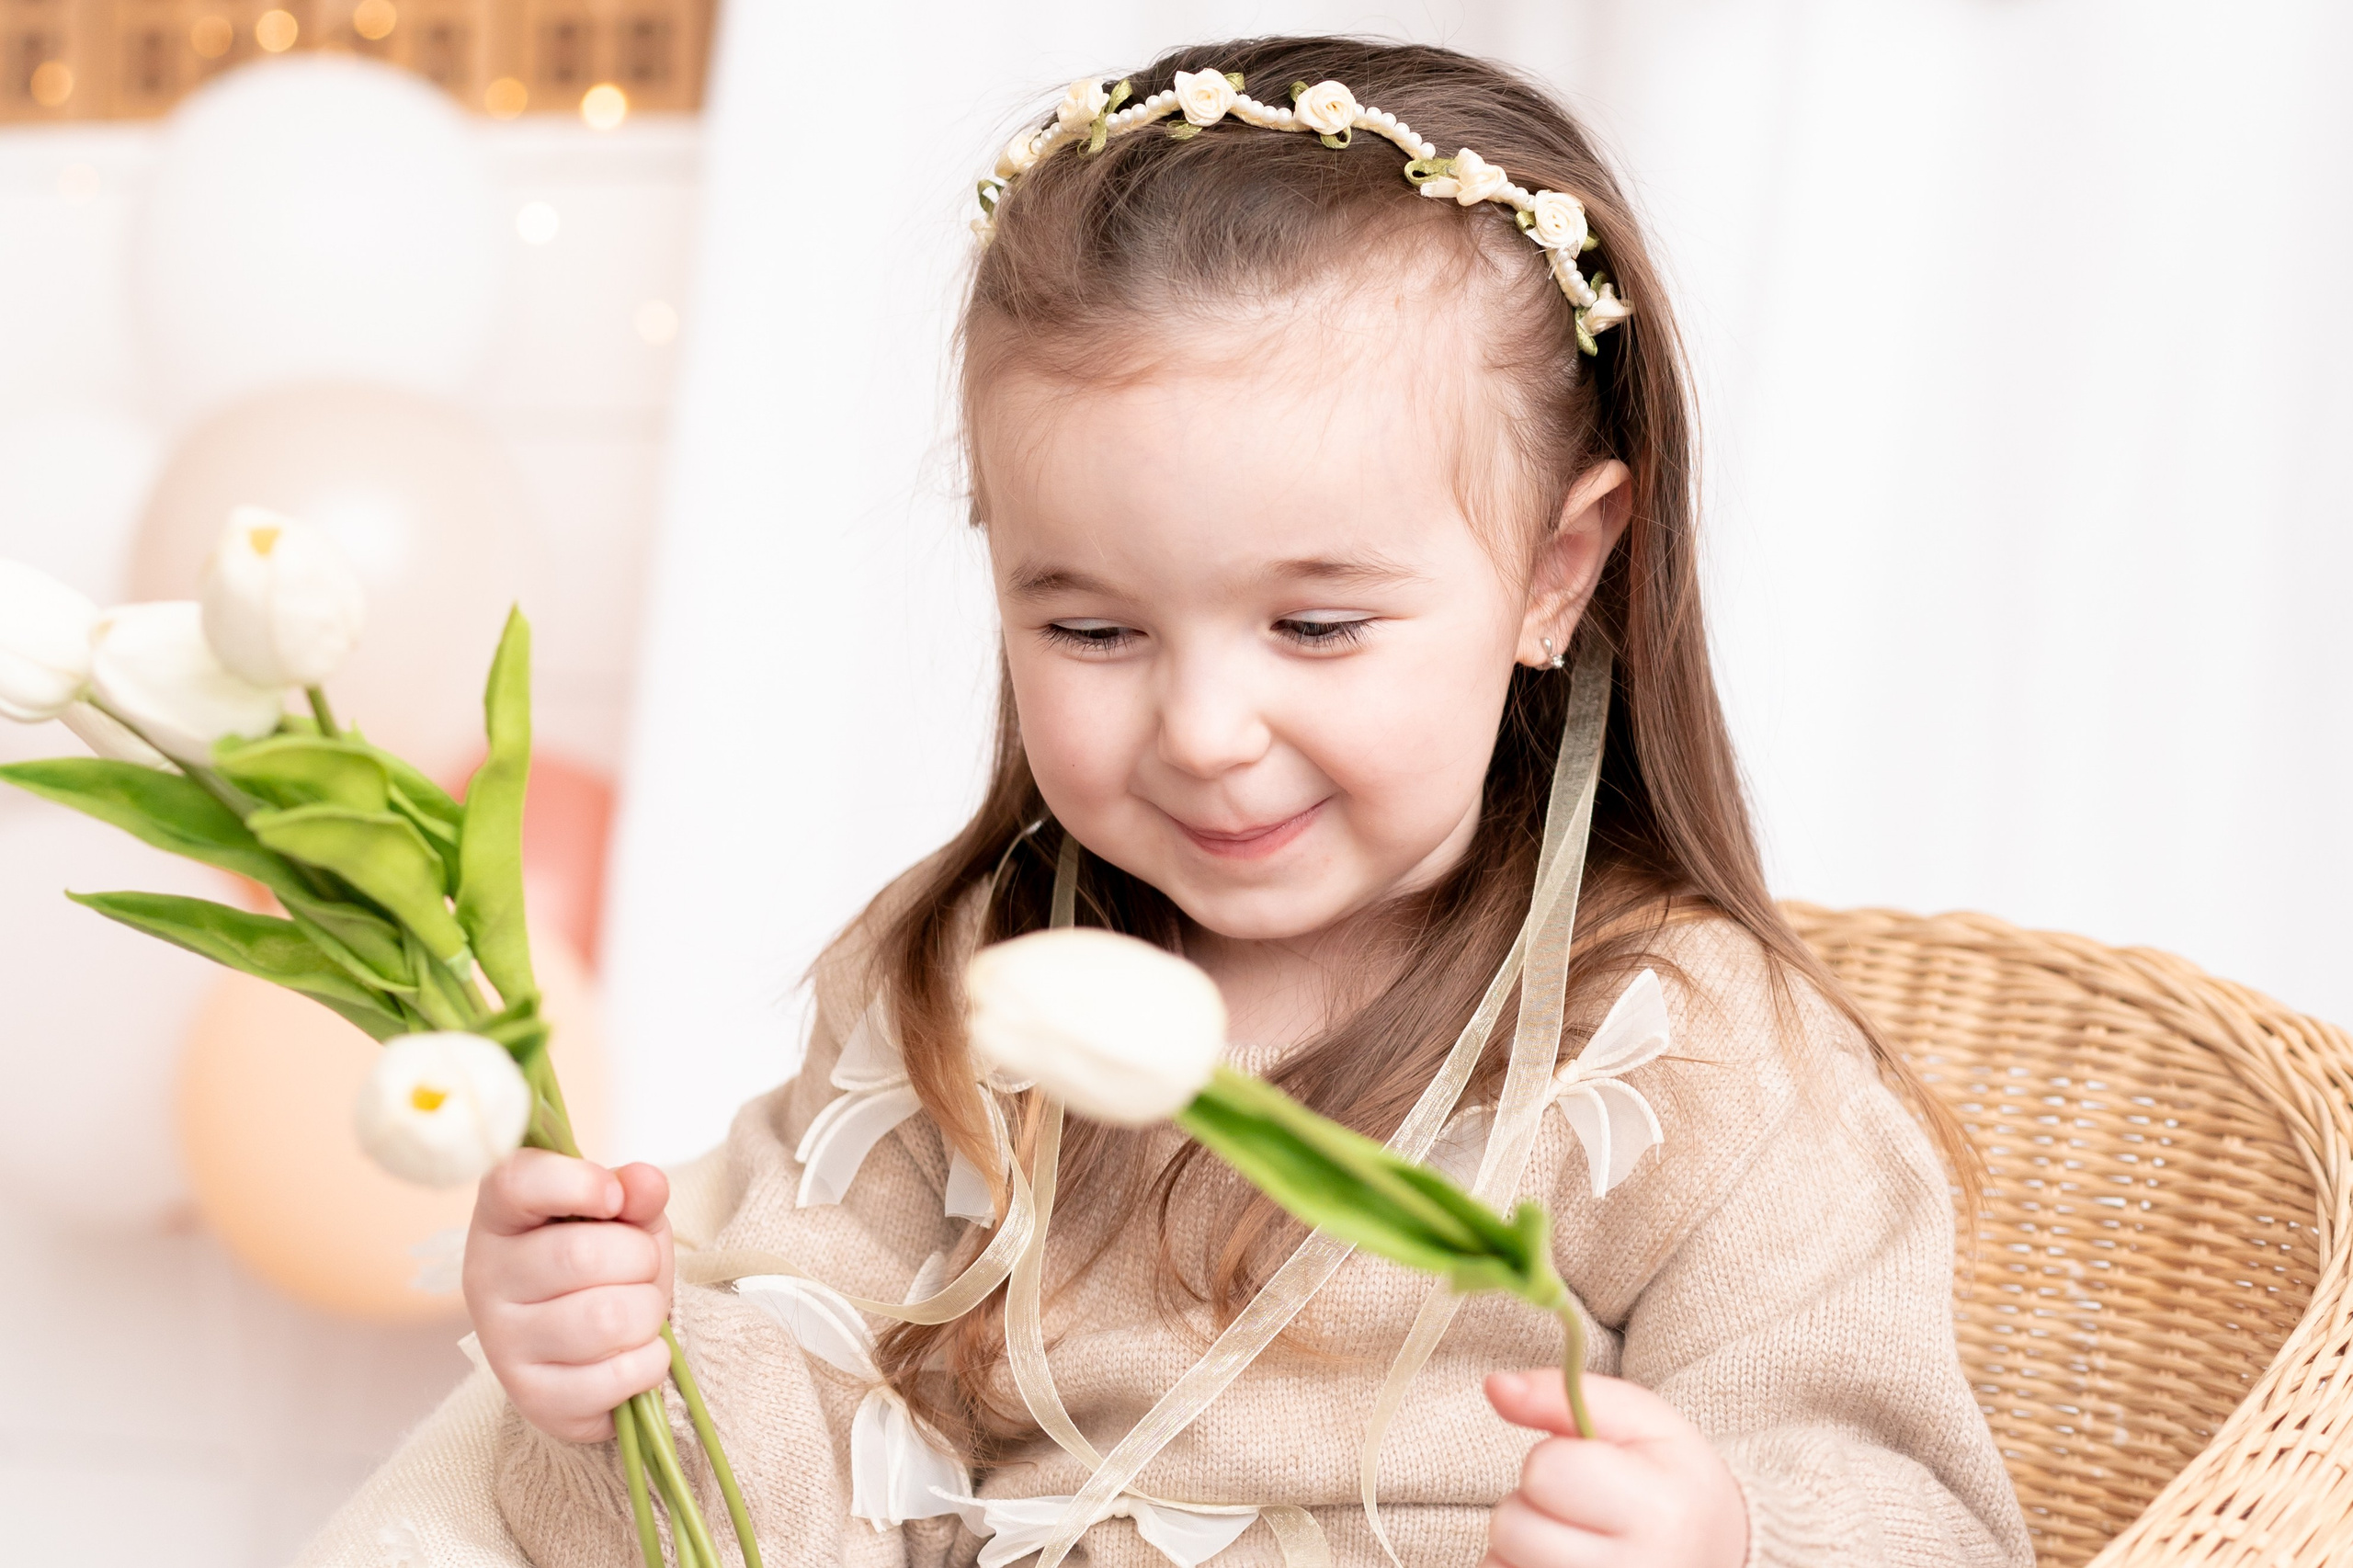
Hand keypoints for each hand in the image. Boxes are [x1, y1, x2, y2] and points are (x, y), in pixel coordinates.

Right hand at [464, 1149, 675, 1442]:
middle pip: (583, 1255)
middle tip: (639, 1269)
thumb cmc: (605, 1264)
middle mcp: (485, 1278)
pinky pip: (619, 1375)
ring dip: (648, 1313)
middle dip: (640, 1259)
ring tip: (635, 1312)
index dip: (578, 1183)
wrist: (593, 1348)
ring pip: (607, 1319)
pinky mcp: (535, 1399)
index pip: (516, 1182)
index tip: (613, 1197)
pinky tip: (632, 1354)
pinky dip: (649, 1362)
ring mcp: (502, 1344)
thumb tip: (643, 1184)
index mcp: (500, 1216)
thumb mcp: (623, 1217)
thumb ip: (635, 1193)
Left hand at [1482, 1368, 1747, 1567]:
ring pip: (1500, 1565)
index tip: (1591, 1469)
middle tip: (1580, 1511)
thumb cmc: (1672, 1483)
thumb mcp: (1640, 1422)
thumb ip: (1564, 1395)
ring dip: (1520, 1548)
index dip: (1553, 1460)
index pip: (1545, 1472)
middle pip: (1512, 1526)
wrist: (1721, 1558)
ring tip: (1572, 1544)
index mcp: (1658, 1513)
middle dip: (1530, 1507)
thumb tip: (1495, 1385)